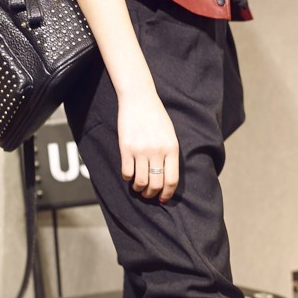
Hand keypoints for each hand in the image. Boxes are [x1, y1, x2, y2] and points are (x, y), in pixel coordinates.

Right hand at [117, 85, 178, 201]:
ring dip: (139, 189)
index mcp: (171, 148)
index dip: (167, 193)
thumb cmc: (156, 117)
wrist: (139, 98)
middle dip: (152, 194)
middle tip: (148, 194)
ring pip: (141, 181)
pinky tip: (129, 175)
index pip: (172, 180)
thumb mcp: (170, 135)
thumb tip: (166, 178)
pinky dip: (128, 178)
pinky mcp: (126, 148)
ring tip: (138, 187)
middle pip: (156, 184)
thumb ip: (169, 154)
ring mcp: (141, 150)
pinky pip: (127, 172)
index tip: (163, 198)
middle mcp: (157, 151)